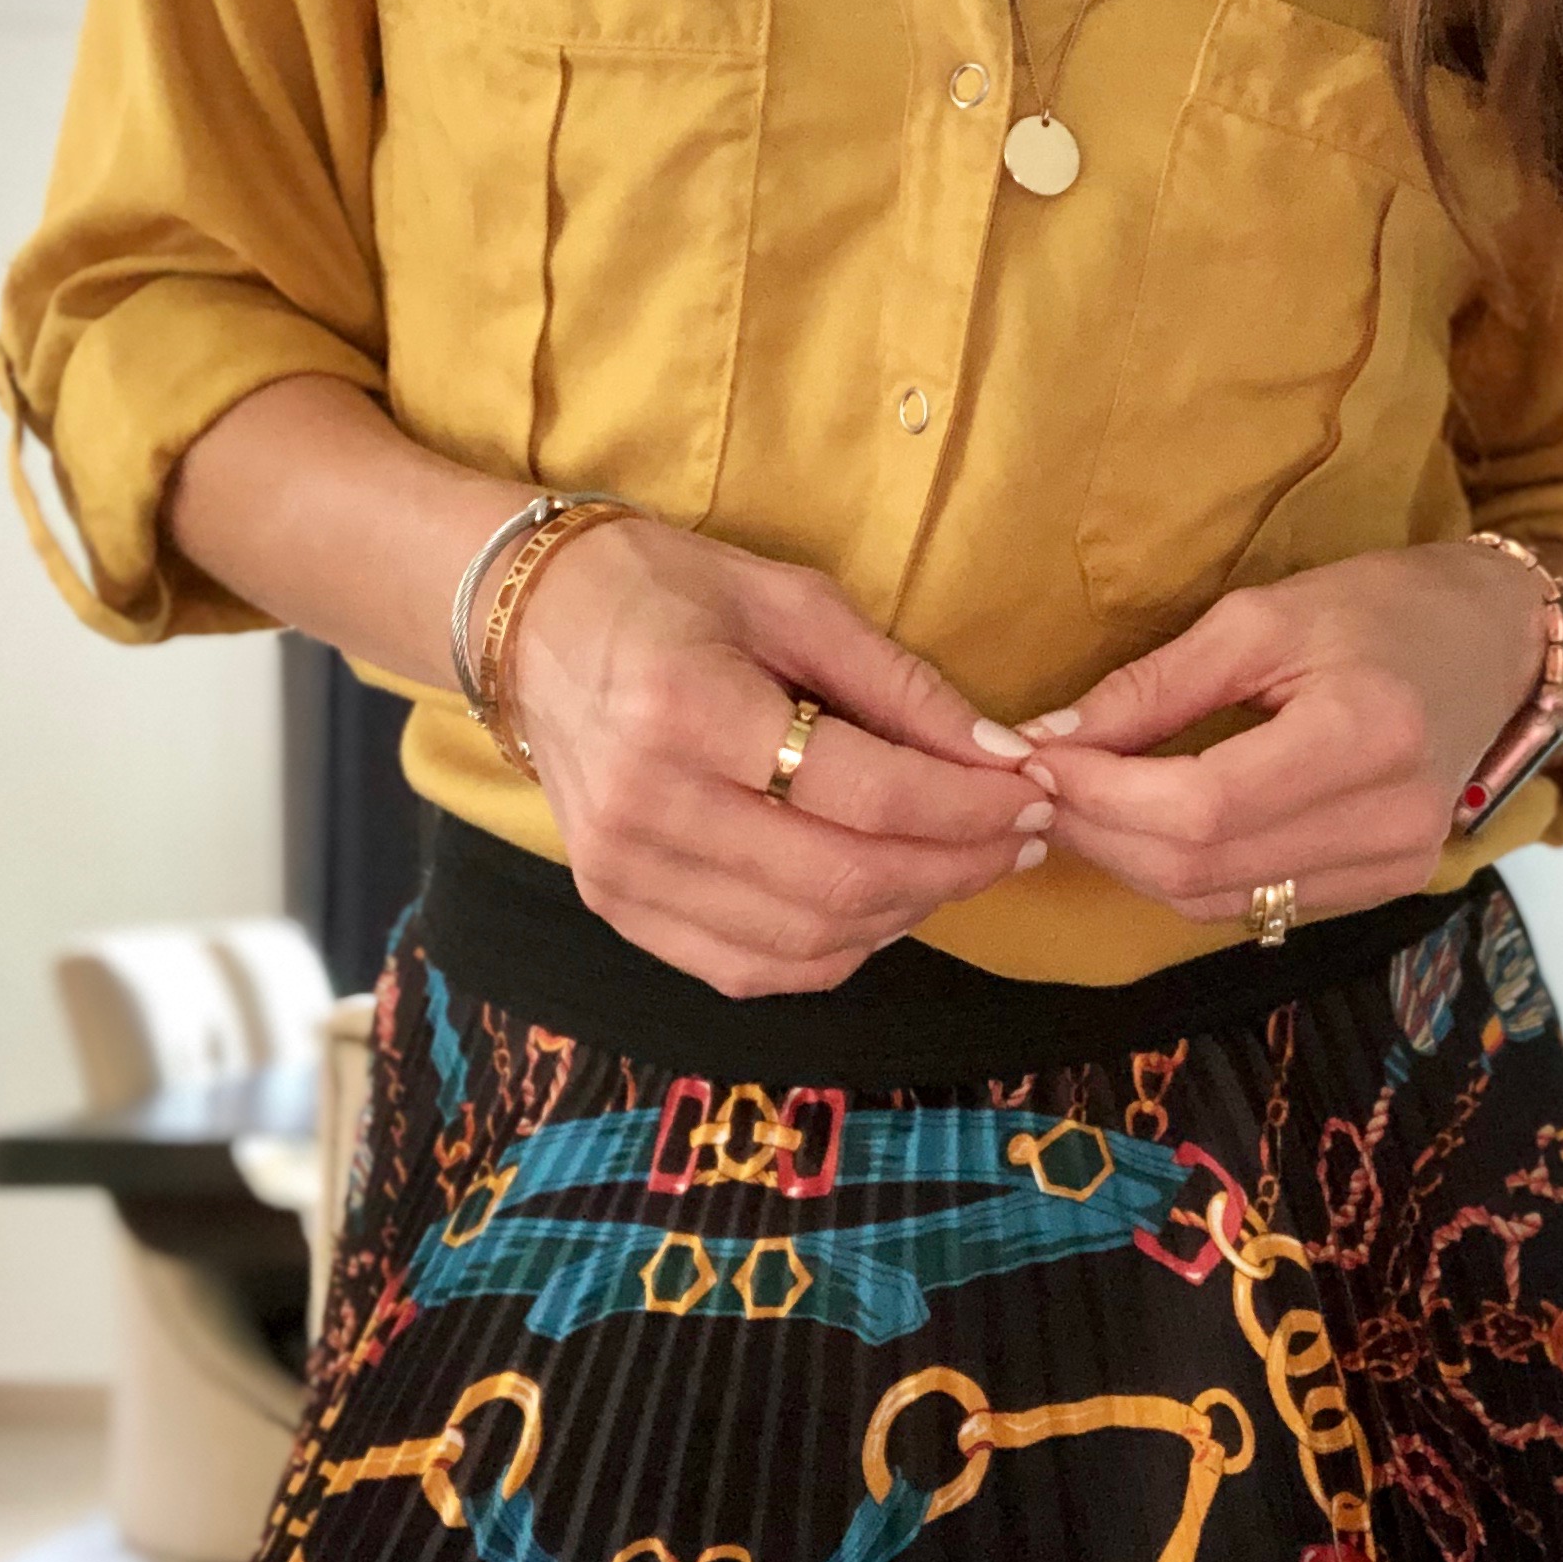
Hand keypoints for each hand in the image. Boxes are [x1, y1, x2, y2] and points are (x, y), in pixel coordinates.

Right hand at [510, 522, 1048, 995]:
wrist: (529, 624)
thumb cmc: (667, 593)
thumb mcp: (792, 603)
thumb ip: (899, 687)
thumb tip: (1001, 757)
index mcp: (689, 711)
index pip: (866, 793)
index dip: (969, 807)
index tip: (1033, 794)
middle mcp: (649, 807)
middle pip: (843, 881)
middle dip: (958, 868)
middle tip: (1022, 838)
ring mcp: (623, 873)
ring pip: (806, 942)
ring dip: (909, 914)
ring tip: (963, 865)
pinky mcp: (615, 908)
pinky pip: (750, 968)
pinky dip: (836, 950)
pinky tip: (882, 901)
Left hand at [1024, 544, 1556, 925]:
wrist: (1495, 647)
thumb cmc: (1381, 609)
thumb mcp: (1264, 616)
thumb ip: (1155, 685)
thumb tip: (1048, 740)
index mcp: (1366, 736)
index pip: (1202, 805)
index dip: (1102, 793)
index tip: (1034, 759)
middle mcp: (1388, 822)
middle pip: (1200, 867)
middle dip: (1099, 831)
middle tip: (1038, 786)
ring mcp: (1392, 869)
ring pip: (1215, 902)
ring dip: (1128, 860)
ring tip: (1078, 804)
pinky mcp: (1382, 890)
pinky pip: (1250, 907)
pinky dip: (1181, 874)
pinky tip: (1144, 828)